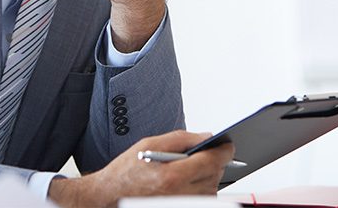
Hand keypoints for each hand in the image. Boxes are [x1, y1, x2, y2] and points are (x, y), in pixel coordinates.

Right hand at [49, 130, 233, 207]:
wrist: (109, 196)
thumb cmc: (126, 171)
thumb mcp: (150, 143)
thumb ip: (181, 138)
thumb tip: (206, 137)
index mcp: (171, 175)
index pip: (212, 161)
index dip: (224, 150)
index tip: (229, 144)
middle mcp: (178, 195)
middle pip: (215, 176)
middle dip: (215, 161)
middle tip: (209, 151)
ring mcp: (180, 206)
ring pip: (212, 190)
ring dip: (210, 176)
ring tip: (197, 166)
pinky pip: (203, 201)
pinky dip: (202, 189)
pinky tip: (192, 180)